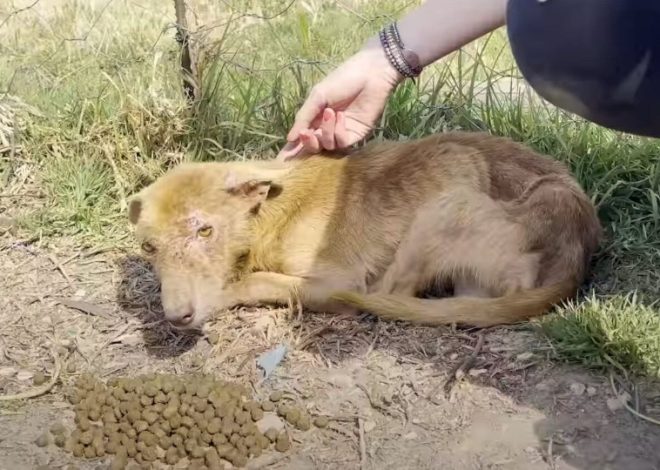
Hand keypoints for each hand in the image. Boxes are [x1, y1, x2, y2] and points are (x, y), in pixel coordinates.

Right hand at [277, 43, 402, 160]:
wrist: (371, 73)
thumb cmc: (343, 79)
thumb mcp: (318, 96)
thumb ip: (304, 117)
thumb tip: (289, 139)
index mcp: (315, 117)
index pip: (302, 137)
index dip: (293, 148)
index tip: (282, 158)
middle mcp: (327, 128)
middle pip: (314, 147)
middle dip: (308, 143)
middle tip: (306, 133)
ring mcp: (342, 132)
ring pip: (327, 146)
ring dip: (325, 132)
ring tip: (330, 112)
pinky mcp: (357, 135)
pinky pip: (343, 143)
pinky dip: (339, 131)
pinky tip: (341, 116)